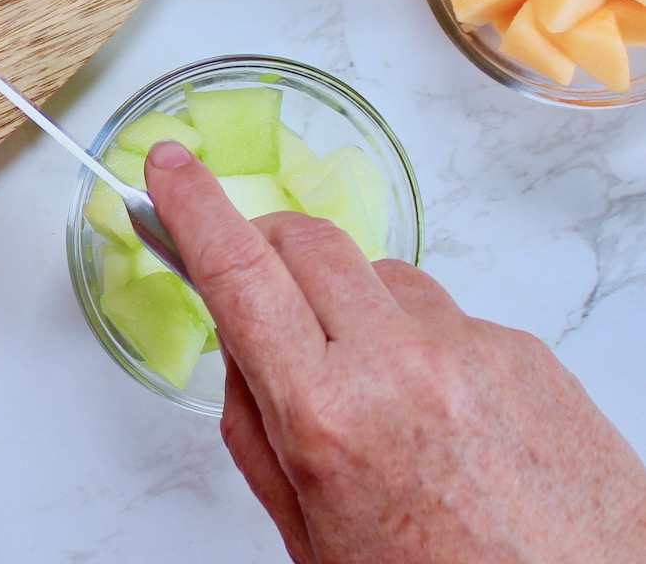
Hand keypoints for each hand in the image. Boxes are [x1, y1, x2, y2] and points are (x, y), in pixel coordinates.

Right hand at [144, 139, 645, 563]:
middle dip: (265, 243)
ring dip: (351, 303)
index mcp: (328, 415)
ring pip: (379, 273)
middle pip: (306, 241)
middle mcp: (401, 366)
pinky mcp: (527, 352)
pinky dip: (423, 342)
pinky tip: (439, 412)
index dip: (192, 207)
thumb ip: (255, 427)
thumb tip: (239, 342)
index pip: (238, 272)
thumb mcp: (308, 530)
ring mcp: (471, 349)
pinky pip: (448, 314)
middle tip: (254, 278)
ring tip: (370, 387)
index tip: (170, 168)